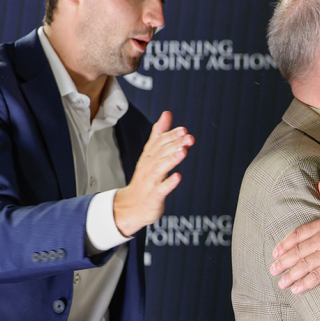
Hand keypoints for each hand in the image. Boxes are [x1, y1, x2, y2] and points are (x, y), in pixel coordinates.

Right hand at [113, 111, 193, 236]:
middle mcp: (148, 167)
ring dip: (171, 159)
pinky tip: (178, 176)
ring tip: (183, 151)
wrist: (131, 206)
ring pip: (160, 168)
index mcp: (149, 156)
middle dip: (174, 144)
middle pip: (160, 153)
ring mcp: (150, 182)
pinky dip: (169, 183)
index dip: (171, 136)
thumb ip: (159, 134)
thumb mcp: (150, 154)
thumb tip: (167, 114)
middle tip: (188, 137)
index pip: (159, 143)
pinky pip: (161, 189)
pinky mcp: (153, 196)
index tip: (183, 129)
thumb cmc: (145, 179)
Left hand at [270, 180, 319, 293]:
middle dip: (283, 262)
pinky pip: (316, 276)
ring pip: (304, 265)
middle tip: (273, 270)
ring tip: (281, 283)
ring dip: (290, 275)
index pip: (299, 234)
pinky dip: (304, 284)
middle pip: (298, 251)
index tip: (276, 253)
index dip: (285, 244)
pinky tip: (296, 289)